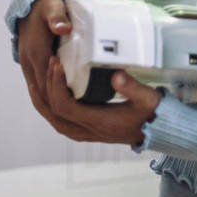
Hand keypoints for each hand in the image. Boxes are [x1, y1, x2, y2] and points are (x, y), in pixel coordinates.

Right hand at [17, 0, 74, 130]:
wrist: (30, 2)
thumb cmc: (45, 5)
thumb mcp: (53, 7)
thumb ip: (58, 17)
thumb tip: (63, 28)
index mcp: (35, 53)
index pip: (46, 82)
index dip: (60, 94)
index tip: (78, 104)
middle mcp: (29, 62)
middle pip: (42, 92)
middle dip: (58, 105)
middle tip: (80, 116)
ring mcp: (28, 64)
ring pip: (38, 91)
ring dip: (53, 103)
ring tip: (74, 114)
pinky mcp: (31, 64)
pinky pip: (38, 85)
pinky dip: (49, 94)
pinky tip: (65, 100)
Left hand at [44, 56, 162, 144]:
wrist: (160, 132)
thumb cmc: (154, 114)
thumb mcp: (147, 98)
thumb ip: (132, 87)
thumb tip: (114, 74)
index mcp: (99, 122)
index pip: (65, 106)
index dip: (56, 85)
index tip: (57, 63)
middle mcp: (90, 131)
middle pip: (55, 114)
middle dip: (47, 88)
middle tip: (49, 63)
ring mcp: (88, 133)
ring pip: (55, 121)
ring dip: (44, 101)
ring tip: (36, 81)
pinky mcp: (90, 131)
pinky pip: (62, 122)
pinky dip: (51, 109)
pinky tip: (51, 96)